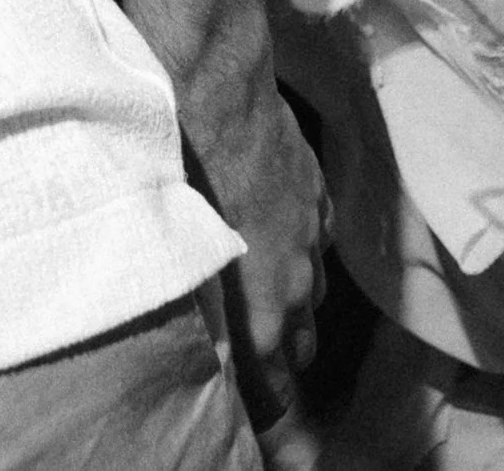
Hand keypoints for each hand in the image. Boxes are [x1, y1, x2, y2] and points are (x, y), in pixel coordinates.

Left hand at [197, 78, 328, 405]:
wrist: (220, 98)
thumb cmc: (186, 177)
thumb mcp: (184, 252)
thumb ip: (201, 304)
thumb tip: (196, 332)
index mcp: (262, 308)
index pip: (275, 382)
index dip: (265, 398)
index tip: (250, 405)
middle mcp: (296, 282)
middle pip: (301, 343)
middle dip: (281, 355)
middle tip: (256, 355)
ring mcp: (311, 235)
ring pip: (314, 292)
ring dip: (295, 303)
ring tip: (270, 304)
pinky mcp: (316, 193)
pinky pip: (319, 238)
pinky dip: (304, 248)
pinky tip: (285, 241)